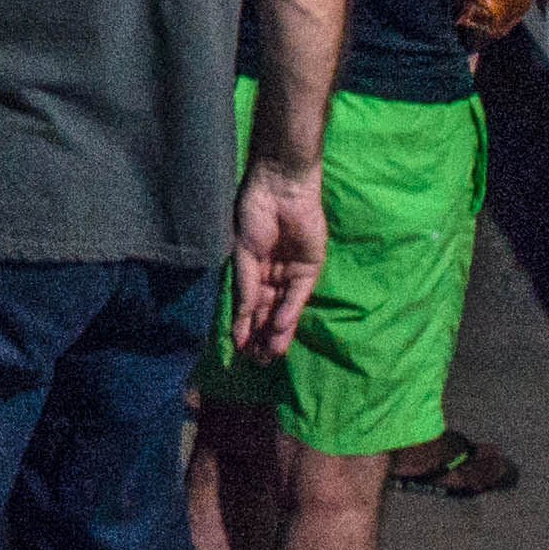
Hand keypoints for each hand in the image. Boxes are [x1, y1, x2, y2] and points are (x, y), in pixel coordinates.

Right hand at [229, 156, 327, 362]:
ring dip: (277, 330)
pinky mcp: (310, 268)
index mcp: (252, 268)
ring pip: (283, 308)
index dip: (243, 326)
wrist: (281, 188)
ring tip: (270, 353)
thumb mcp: (243, 252)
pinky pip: (299, 295)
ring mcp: (291, 271)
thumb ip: (245, 286)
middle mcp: (272, 273)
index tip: (238, 348)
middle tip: (257, 361)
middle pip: (267, 311)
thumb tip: (242, 318)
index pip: (249, 304)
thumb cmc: (255, 212)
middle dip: (262, 335)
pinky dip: (291, 311)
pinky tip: (281, 327)